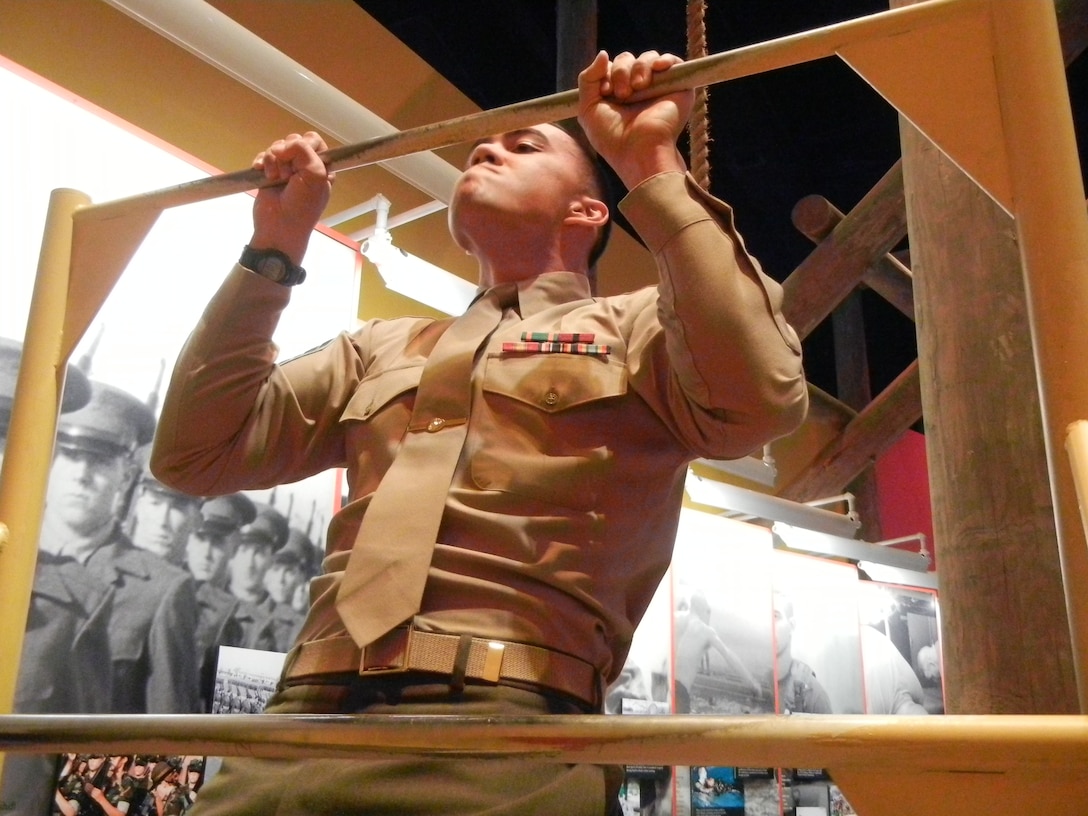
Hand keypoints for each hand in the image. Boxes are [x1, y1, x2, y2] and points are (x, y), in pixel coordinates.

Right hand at [249, 131, 334, 264]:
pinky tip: (261, 171)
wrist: (279, 226)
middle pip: (293, 140)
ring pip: (277, 147)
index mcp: (321, 166)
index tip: (302, 161)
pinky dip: (261, 162)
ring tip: (275, 178)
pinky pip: (263, 155)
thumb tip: (281, 147)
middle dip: (287, 154)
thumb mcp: (314, 175)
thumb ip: (303, 150)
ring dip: (274, 161)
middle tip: (288, 175)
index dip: (306, 145)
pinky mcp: (268, 173)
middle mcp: (304, 165)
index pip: (314, 140)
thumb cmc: (302, 204)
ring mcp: (285, 169)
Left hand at [577, 50, 692, 188]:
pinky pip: (674, 61)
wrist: (639, 151)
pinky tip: (657, 69)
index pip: (611, 67)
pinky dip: (664, 60)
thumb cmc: (612, 137)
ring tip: (638, 88)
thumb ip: (588, 79)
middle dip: (621, 70)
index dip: (607, 73)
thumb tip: (603, 53)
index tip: (606, 92)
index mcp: (618, 95)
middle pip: (627, 59)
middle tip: (622, 94)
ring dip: (638, 67)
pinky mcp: (678, 87)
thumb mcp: (588, 108)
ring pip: (647, 57)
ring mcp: (658, 88)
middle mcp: (638, 90)